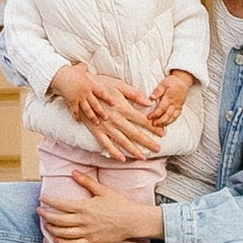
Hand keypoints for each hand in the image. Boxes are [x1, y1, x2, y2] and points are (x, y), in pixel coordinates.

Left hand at [41, 163, 163, 242]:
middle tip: (39, 211)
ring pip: (63, 233)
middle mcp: (83, 221)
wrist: (132, 221)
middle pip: (58, 220)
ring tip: (46, 224)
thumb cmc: (118, 204)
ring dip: (51, 229)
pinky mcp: (91, 242)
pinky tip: (55, 240)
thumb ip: (86, 181)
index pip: (61, 204)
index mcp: (84, 207)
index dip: (49, 201)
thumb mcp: (102, 190)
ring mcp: (87, 233)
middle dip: (46, 215)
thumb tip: (73, 172)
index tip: (42, 198)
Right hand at [48, 62, 169, 161]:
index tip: (163, 133)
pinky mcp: (96, 130)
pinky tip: (122, 159)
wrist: (80, 88)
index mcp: (123, 108)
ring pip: (122, 141)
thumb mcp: (119, 85)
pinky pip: (106, 144)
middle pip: (135, 133)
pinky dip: (114, 152)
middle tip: (158, 149)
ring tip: (143, 157)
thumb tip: (149, 102)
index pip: (143, 120)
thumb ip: (134, 95)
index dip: (153, 127)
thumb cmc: (101, 84)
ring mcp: (106, 127)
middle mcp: (116, 119)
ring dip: (134, 150)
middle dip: (148, 142)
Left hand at [150, 69, 195, 127]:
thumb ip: (157, 91)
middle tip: (153, 124)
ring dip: (165, 123)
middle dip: (160, 121)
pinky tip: (165, 124)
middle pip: (167, 115)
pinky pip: (176, 116)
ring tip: (158, 126)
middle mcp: (174, 103)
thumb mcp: (163, 83)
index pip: (162, 108)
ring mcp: (178, 106)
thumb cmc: (172, 82)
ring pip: (172, 117)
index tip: (148, 117)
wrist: (183, 81)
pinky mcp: (180, 108)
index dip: (155, 114)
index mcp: (169, 97)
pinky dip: (171, 121)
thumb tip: (151, 97)